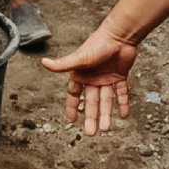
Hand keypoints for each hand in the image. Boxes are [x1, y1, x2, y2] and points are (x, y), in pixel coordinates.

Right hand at [41, 20, 139, 134]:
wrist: (119, 36)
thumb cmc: (97, 44)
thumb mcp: (79, 58)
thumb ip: (63, 64)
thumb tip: (44, 63)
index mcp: (80, 74)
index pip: (74, 95)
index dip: (72, 107)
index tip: (72, 120)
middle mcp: (92, 78)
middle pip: (91, 102)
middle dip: (91, 117)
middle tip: (90, 133)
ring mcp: (106, 78)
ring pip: (106, 100)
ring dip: (106, 114)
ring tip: (106, 129)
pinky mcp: (120, 77)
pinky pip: (121, 93)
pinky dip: (123, 103)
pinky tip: (124, 115)